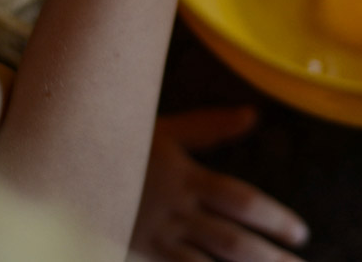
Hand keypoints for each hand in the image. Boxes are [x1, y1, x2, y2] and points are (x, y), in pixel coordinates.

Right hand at [129, 107, 308, 261]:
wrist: (60, 162)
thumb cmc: (119, 143)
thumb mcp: (165, 131)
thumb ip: (210, 127)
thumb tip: (253, 115)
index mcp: (186, 179)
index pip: (240, 201)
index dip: (273, 217)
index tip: (301, 233)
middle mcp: (174, 211)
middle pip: (231, 242)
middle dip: (269, 258)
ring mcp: (153, 238)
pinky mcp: (135, 254)